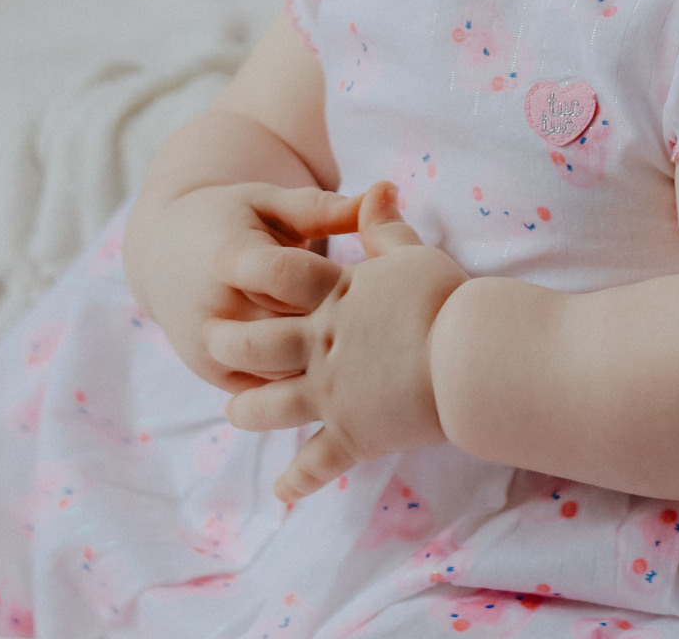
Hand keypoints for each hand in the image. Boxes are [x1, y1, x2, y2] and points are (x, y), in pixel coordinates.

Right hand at [131, 182, 364, 390]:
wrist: (164, 252)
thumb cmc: (232, 217)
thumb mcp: (272, 202)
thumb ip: (328, 207)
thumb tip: (387, 190)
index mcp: (234, 258)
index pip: (299, 281)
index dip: (345, 288)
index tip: (385, 291)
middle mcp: (219, 309)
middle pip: (298, 333)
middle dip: (345, 334)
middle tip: (392, 336)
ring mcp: (213, 349)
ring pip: (287, 373)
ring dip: (328, 369)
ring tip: (372, 360)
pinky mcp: (215, 376)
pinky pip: (270, 396)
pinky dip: (303, 390)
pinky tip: (340, 381)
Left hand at [210, 182, 468, 501]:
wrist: (467, 356)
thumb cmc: (443, 300)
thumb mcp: (411, 254)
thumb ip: (385, 227)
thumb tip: (378, 186)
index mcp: (336, 298)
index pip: (283, 279)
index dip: (252, 273)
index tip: (225, 272)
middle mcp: (322, 346)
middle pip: (258, 345)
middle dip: (228, 344)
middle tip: (210, 341)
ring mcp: (331, 393)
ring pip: (273, 407)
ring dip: (249, 411)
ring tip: (233, 413)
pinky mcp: (351, 435)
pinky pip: (317, 463)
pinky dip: (300, 480)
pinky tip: (283, 492)